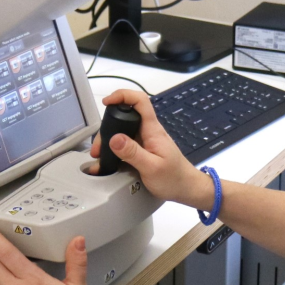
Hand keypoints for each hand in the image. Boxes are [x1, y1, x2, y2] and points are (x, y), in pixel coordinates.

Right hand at [89, 90, 214, 208]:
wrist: (186, 189)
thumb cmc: (174, 178)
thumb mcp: (152, 167)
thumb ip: (133, 153)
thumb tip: (114, 138)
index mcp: (153, 130)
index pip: (140, 101)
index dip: (123, 95)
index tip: (108, 102)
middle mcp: (148, 132)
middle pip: (126, 116)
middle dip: (108, 126)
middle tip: (98, 145)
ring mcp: (145, 140)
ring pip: (123, 131)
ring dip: (109, 141)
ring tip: (100, 156)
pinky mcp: (143, 150)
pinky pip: (125, 144)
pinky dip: (114, 151)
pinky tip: (108, 161)